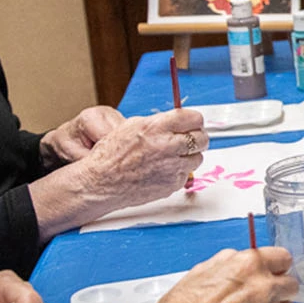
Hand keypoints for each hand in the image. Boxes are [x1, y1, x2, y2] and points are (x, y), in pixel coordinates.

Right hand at [28, 108, 207, 238]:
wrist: (101, 182)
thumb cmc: (111, 155)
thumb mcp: (132, 126)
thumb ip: (159, 123)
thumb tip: (177, 121)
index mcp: (156, 127)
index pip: (194, 118)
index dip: (194, 121)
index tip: (192, 123)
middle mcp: (167, 146)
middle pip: (201, 138)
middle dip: (197, 138)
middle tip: (190, 139)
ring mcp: (171, 167)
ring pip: (197, 157)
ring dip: (189, 156)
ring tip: (173, 156)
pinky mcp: (172, 184)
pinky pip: (186, 174)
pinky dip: (179, 171)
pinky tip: (164, 170)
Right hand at [148, 247, 298, 302]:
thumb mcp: (204, 270)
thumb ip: (231, 262)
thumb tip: (242, 260)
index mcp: (249, 266)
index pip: (284, 258)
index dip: (277, 266)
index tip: (276, 271)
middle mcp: (264, 289)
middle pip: (291, 285)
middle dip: (279, 290)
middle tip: (263, 297)